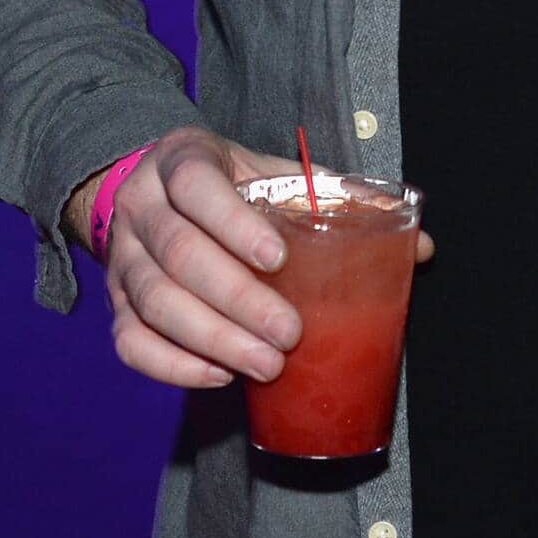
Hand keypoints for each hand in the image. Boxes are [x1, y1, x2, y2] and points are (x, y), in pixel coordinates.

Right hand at [72, 127, 432, 391]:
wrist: (154, 191)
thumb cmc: (231, 187)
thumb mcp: (276, 174)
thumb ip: (341, 201)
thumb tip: (422, 246)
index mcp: (182, 161)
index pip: (198, 187)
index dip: (235, 224)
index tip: (278, 259)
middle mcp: (141, 207)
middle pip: (178, 255)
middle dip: (237, 300)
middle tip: (288, 335)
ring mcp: (122, 258)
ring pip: (153, 303)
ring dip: (212, 340)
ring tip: (266, 365)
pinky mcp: (116, 303)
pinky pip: (130, 342)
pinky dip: (173, 366)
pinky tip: (219, 376)